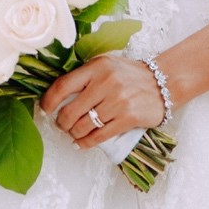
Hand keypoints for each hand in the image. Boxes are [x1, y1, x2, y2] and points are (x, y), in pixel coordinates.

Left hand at [40, 56, 164, 149]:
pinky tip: (81, 143)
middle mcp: (106, 83)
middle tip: (61, 125)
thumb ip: (85, 76)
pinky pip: (99, 136)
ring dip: (73, 133)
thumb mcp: (106, 65)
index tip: (45, 109)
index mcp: (96, 67)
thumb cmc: (129, 75)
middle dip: (61, 122)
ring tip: (73, 133)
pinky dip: (86, 143)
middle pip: (70, 111)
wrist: (163, 82)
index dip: (49, 100)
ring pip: (83, 126)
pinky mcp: (128, 119)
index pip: (63, 85)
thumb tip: (58, 95)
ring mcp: (117, 102)